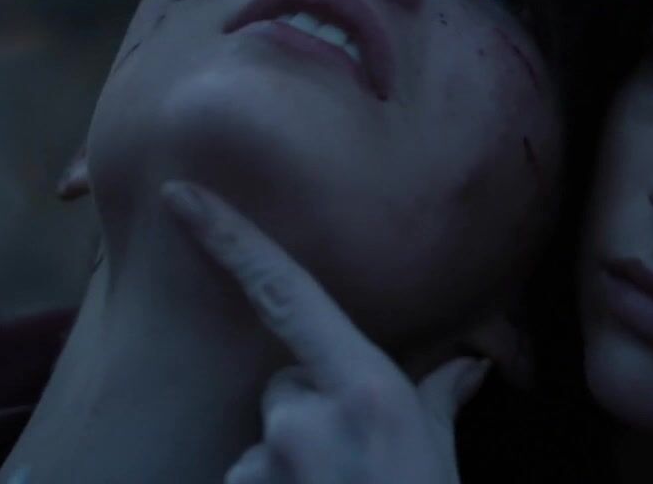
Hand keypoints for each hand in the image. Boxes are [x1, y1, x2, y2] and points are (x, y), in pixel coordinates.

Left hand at [161, 180, 490, 483]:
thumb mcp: (440, 460)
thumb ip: (439, 401)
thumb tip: (472, 365)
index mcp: (366, 388)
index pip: (286, 292)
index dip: (230, 238)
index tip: (181, 196)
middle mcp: (305, 417)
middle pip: (281, 390)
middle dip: (305, 419)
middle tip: (353, 470)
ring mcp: (266, 466)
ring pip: (262, 448)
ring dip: (288, 472)